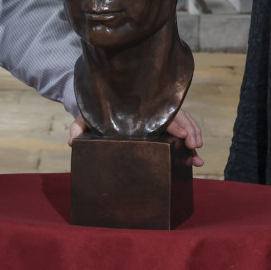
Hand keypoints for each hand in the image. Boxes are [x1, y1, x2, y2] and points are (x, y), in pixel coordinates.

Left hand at [66, 108, 206, 167]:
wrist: (94, 110)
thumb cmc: (91, 114)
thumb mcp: (83, 119)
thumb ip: (77, 127)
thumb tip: (72, 140)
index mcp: (138, 111)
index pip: (163, 114)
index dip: (177, 124)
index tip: (184, 137)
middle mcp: (150, 114)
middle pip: (178, 119)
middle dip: (190, 132)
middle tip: (195, 147)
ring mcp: (156, 121)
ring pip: (182, 125)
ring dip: (193, 138)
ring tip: (197, 156)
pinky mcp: (158, 129)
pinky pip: (177, 134)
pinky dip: (187, 144)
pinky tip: (194, 159)